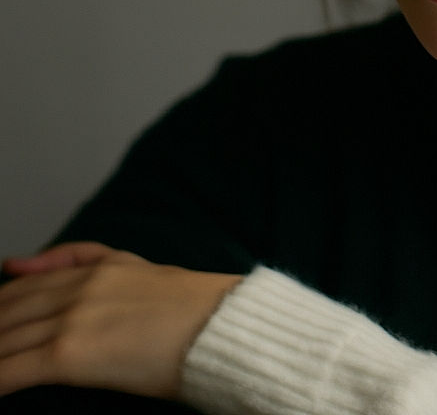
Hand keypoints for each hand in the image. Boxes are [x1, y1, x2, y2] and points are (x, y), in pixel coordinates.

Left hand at [0, 241, 242, 398]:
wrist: (220, 324)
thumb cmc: (190, 305)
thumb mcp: (136, 266)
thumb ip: (81, 259)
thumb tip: (14, 261)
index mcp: (97, 268)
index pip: (23, 285)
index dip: (0, 303)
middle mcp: (79, 288)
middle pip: (7, 310)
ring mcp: (72, 319)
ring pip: (3, 339)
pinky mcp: (70, 354)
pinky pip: (10, 370)